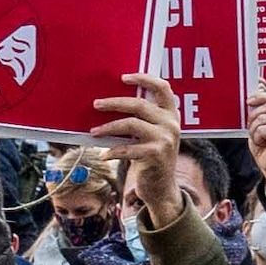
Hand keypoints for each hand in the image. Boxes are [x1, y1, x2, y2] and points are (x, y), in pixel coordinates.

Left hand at [92, 78, 187, 222]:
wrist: (162, 187)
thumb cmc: (151, 157)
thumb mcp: (154, 134)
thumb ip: (144, 119)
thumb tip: (110, 103)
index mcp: (171, 115)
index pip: (162, 88)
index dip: (144, 78)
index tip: (123, 77)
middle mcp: (171, 124)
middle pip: (139, 104)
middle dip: (114, 103)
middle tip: (96, 104)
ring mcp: (165, 140)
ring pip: (131, 124)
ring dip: (108, 127)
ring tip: (94, 131)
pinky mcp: (156, 156)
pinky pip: (128, 148)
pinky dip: (112, 151)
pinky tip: (104, 155)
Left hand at [244, 86, 265, 200]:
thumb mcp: (261, 128)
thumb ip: (260, 115)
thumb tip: (251, 102)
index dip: (260, 97)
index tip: (249, 101)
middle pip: (265, 108)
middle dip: (254, 120)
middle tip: (255, 133)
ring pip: (261, 119)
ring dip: (255, 132)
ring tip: (262, 141)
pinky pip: (262, 129)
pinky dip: (258, 138)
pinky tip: (265, 145)